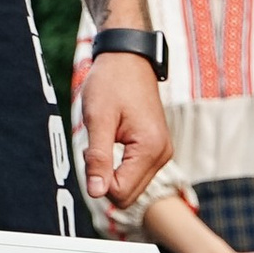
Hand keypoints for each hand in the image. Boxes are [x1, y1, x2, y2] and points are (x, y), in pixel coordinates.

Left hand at [78, 52, 168, 211]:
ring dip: (111, 171)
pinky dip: (119, 165)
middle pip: (128, 195)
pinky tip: (113, 140)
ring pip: (131, 186)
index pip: (120, 193)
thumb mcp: (98, 120)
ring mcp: (162, 152)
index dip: (97, 179)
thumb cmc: (111, 83)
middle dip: (105, 177)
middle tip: (96, 144)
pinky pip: (135, 173)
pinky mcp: (157, 149)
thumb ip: (98, 159)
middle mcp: (163, 155)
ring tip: (105, 138)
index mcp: (150, 150)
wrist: (128, 57)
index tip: (90, 150)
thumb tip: (96, 194)